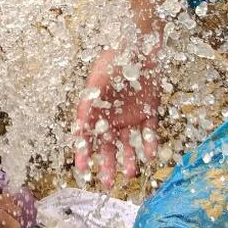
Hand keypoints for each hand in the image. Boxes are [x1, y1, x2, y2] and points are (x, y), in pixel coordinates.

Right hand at [74, 47, 160, 189]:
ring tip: (129, 173)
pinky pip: (149, 132)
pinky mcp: (150, 111)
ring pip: (129, 143)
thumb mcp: (96, 84)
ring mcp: (131, 115)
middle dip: (106, 164)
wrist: (139, 45)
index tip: (82, 170)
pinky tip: (149, 156)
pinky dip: (149, 144)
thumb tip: (77, 131)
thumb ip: (88, 108)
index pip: (87, 138)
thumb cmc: (113, 61)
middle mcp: (112, 116)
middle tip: (106, 183)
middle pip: (108, 146)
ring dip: (129, 159)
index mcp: (96, 111)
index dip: (84, 154)